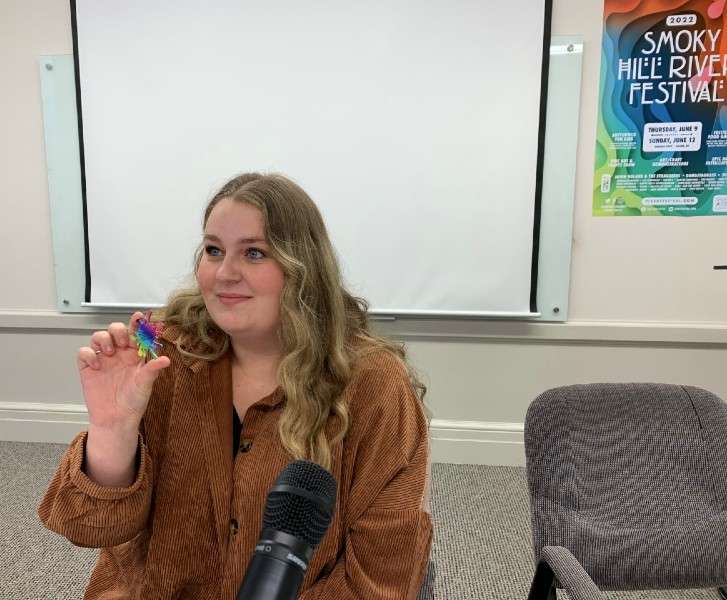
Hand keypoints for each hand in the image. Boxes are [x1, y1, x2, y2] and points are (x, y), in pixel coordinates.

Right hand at [77, 311, 170, 431]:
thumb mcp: (146, 384)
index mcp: (135, 354)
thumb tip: (165, 359)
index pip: (135, 333)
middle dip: (118, 330)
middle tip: (122, 343)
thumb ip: (153, 369)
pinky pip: (84, 352)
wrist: (116, 418)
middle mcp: (119, 353)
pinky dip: (88, 354)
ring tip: (110, 353)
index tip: (138, 316)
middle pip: (115, 330)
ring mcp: (103, 359)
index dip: (136, 323)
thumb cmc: (134, 400)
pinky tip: (97, 364)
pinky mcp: (88, 367)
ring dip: (103, 339)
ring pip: (99, 336)